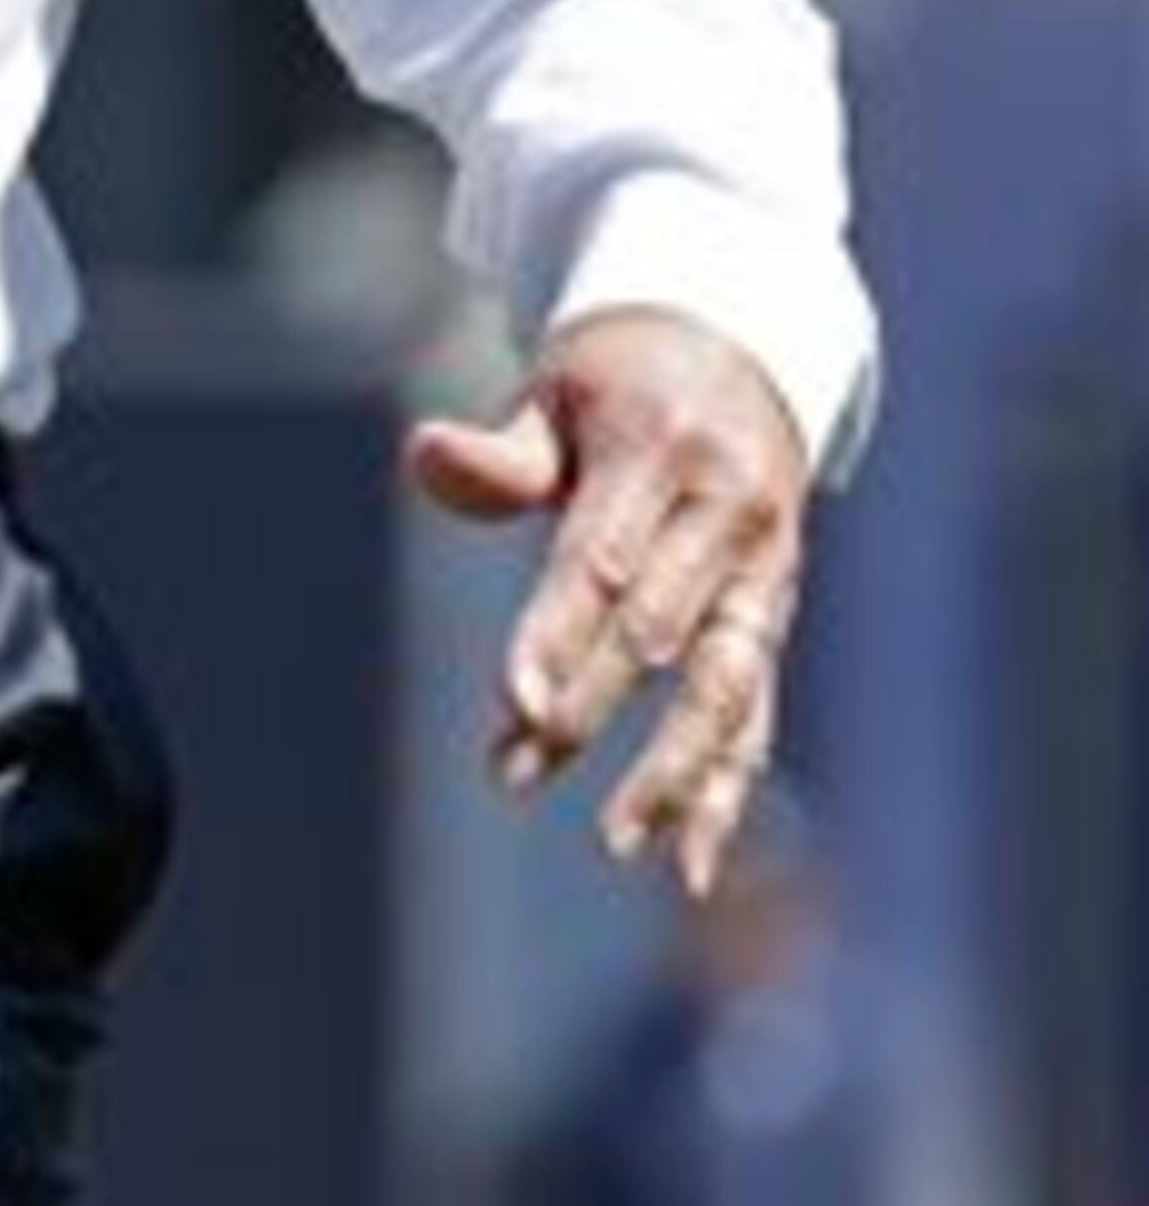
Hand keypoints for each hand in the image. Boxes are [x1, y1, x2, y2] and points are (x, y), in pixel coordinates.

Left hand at [403, 304, 808, 893]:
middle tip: (515, 774)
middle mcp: (729, 513)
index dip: (560, 634)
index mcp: (663, 450)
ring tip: (617, 843)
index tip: (515, 705)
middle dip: (588, 707)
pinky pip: (758, 706)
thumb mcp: (559, 385)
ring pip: (728, 683)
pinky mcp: (777, 611)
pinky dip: (728, 783)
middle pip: (658, 631)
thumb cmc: (620, 376)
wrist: (746, 345)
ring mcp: (767, 568)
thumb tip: (427, 456)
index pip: (603, 558)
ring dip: (675, 772)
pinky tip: (692, 860)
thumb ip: (504, 447)